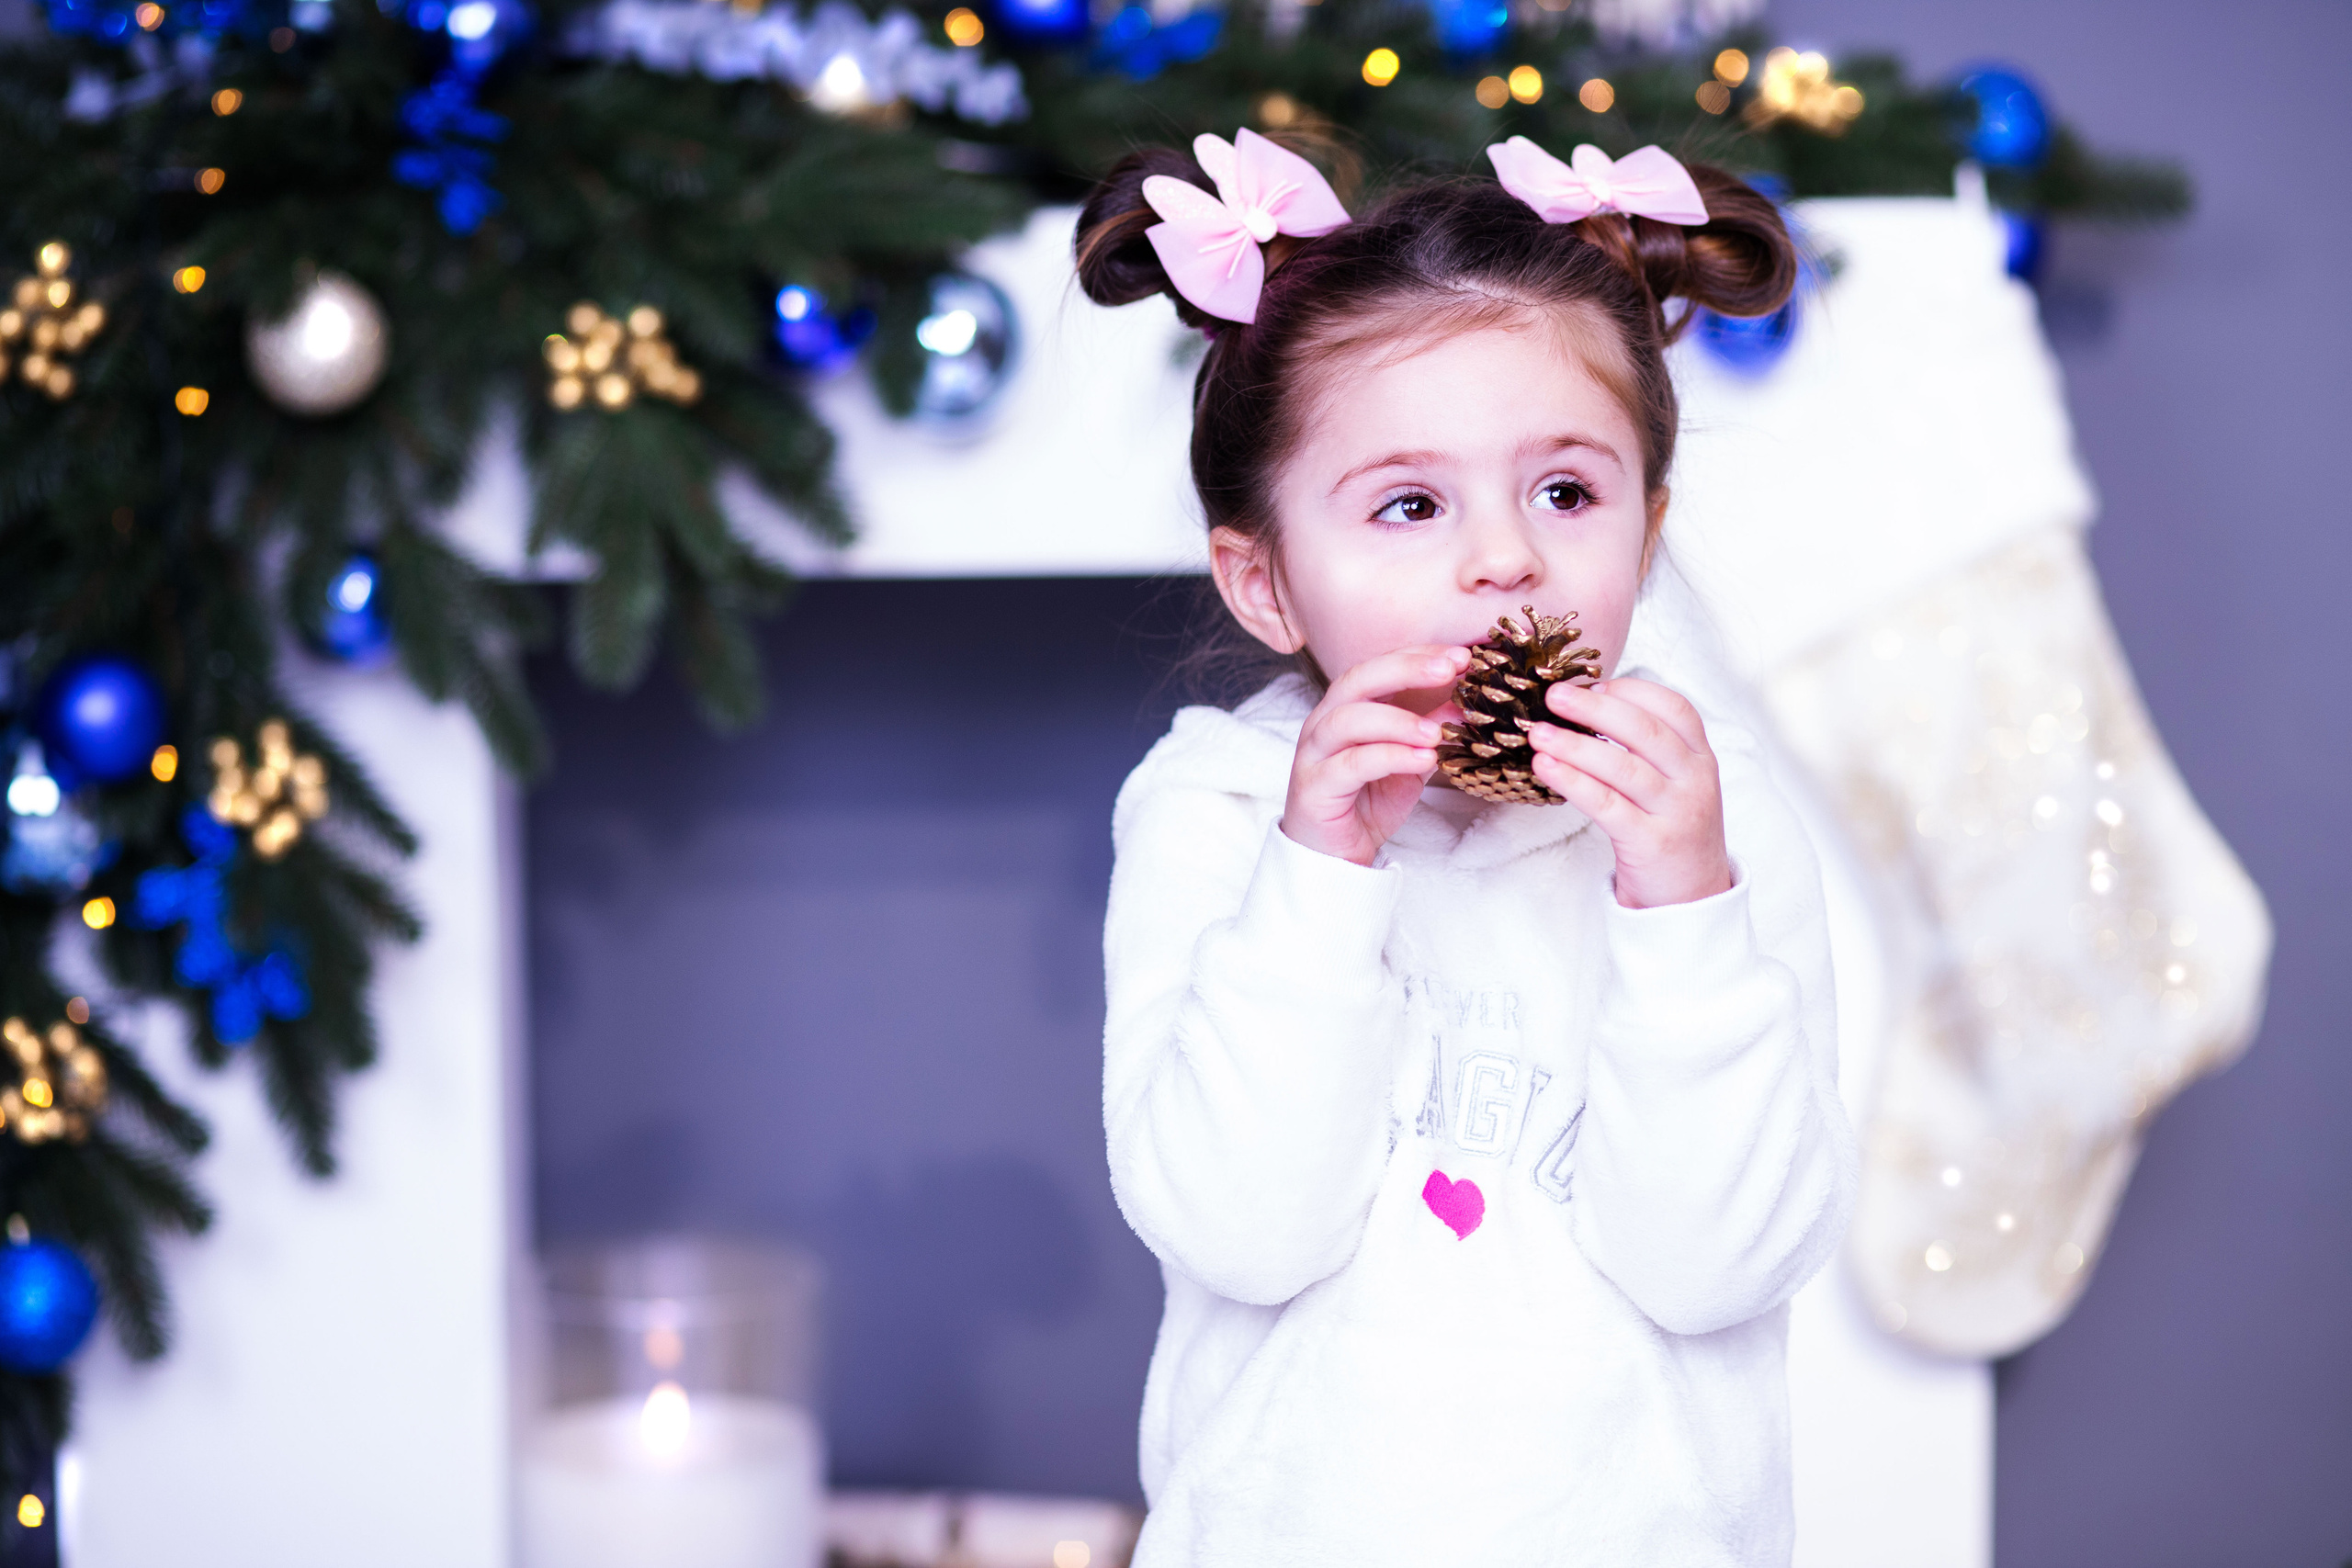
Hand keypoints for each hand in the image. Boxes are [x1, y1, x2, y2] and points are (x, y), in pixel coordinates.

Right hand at [1281, 645, 1472, 867]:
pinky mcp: (1313, 787)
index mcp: (1346, 707)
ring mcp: (1313, 753)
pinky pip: (1351, 764)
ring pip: (1348, 720)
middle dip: (1406, 669)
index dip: (1418, 656)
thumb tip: (1464, 705)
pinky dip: (1390, 756)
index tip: (1461, 656)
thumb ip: (1430, 734)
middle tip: (1450, 669)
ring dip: (1398, 720)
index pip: (1379, 666)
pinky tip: (1424, 759)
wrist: (1335, 855)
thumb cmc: (1368, 801)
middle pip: (1358, 679)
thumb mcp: (1411, 762)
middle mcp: (1324, 722)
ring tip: (1437, 732)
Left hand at [1527, 678, 1732, 909]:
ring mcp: (1676, 812)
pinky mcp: (1650, 842)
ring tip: (1536, 732)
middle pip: (1645, 731)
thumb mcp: (1674, 782)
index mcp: (1700, 757)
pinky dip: (1572, 781)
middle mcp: (1694, 780)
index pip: (1675, 708)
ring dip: (1574, 745)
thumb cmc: (1670, 828)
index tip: (1594, 684)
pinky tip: (1544, 767)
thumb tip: (1586, 703)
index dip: (1632, 691)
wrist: (1692, 897)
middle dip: (1595, 708)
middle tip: (1553, 695)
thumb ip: (1645, 747)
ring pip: (1622, 767)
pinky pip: (1606, 805)